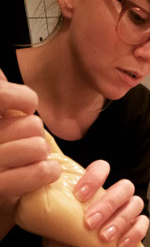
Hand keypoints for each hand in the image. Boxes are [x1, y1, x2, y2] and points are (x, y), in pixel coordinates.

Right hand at [0, 70, 60, 237]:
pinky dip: (48, 171)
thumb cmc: (0, 162)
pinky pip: (40, 170)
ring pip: (37, 145)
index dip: (22, 98)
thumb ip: (1, 101)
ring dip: (42, 154)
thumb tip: (1, 74)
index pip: (2, 95)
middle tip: (27, 144)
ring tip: (33, 160)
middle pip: (30, 124)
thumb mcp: (2, 130)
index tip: (25, 108)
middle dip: (35, 134)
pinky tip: (46, 172)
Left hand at [43, 160, 148, 246]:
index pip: (101, 168)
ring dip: (121, 220)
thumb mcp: (58, 242)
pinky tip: (122, 244)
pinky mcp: (138, 225)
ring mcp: (128, 209)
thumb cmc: (69, 241)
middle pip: (123, 187)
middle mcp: (114, 196)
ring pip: (135, 203)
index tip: (79, 195)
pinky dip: (135, 233)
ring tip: (105, 237)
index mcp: (94, 189)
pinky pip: (143, 223)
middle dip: (108, 204)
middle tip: (90, 223)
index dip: (94, 177)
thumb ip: (62, 246)